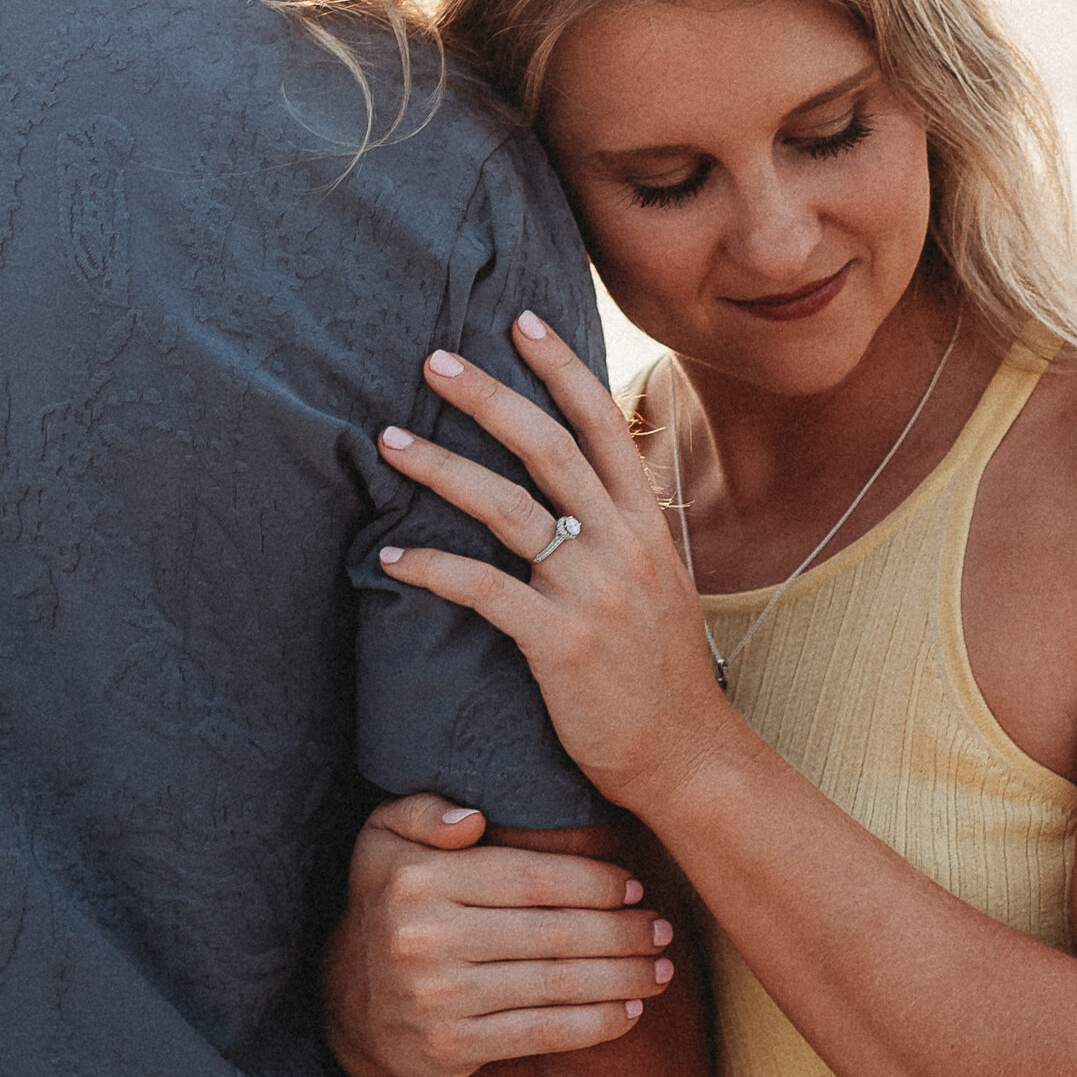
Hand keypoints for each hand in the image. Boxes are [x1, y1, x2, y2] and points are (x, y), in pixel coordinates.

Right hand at [321, 794, 676, 1076]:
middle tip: (662, 929)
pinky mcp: (450, 1048)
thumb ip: (421, 811)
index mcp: (418, 880)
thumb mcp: (382, 837)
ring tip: (661, 969)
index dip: (591, 883)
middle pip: (551, 933)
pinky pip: (539, 1034)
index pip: (528, 879)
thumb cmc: (390, 902)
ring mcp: (438, 999)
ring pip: (554, 985)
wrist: (349, 999)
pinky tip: (629, 1012)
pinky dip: (594, 1024)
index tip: (634, 886)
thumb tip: (470, 819)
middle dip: (620, 932)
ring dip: (621, 978)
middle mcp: (425, 939)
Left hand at [376, 313, 727, 812]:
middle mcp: (623, 545)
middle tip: (433, 360)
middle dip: (488, 396)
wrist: (688, 756)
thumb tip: (581, 486)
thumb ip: (622, 531)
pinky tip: (389, 556)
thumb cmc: (661, 673)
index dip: (561, 367)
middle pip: (547, 448)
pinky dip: (432, 568)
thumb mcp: (659, 584)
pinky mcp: (558, 642)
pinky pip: (483, 590)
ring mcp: (592, 592)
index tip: (521, 320)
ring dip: (442, 467)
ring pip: (507, 507)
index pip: (603, 424)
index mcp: (647, 524)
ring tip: (388, 440)